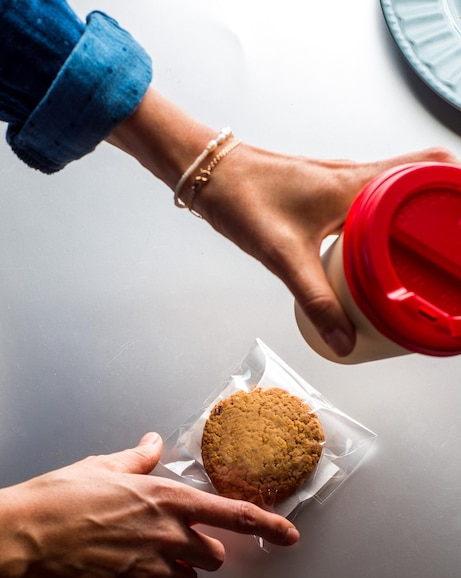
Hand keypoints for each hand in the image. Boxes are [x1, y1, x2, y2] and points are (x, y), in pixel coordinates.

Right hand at [0, 433, 297, 577]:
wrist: (28, 532)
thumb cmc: (66, 494)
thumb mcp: (106, 464)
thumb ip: (140, 456)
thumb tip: (154, 441)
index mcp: (168, 499)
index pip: (234, 514)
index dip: (268, 525)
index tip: (289, 535)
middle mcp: (169, 535)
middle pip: (213, 556)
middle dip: (201, 552)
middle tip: (174, 543)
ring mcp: (152, 569)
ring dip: (178, 576)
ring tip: (148, 563)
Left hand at [108, 89, 458, 356]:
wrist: (210, 173)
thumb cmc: (243, 198)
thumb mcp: (282, 255)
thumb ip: (314, 299)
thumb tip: (341, 340)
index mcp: (356, 184)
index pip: (428, 169)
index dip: (457, 187)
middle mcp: (356, 176)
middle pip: (420, 181)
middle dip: (442, 210)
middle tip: (447, 249)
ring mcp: (342, 183)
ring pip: (397, 193)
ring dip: (414, 217)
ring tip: (423, 255)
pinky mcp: (328, 194)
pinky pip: (372, 203)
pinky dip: (386, 222)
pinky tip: (379, 253)